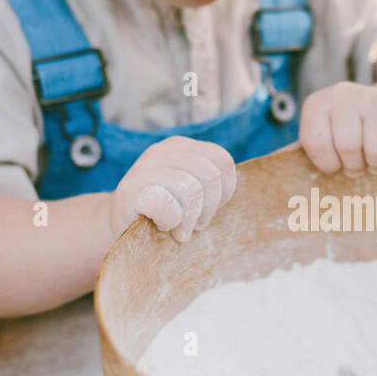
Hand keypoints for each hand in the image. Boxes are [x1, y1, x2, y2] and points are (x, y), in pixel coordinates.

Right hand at [110, 136, 236, 241]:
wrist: (119, 227)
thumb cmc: (163, 213)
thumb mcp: (190, 191)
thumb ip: (211, 183)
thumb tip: (257, 189)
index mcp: (181, 146)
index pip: (223, 161)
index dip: (223, 193)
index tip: (208, 209)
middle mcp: (163, 150)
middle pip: (211, 176)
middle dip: (208, 209)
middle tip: (195, 224)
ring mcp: (144, 168)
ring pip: (192, 190)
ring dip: (189, 219)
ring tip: (179, 229)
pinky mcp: (130, 191)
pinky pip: (168, 206)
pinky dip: (170, 222)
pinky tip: (161, 226)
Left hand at [298, 82, 376, 176]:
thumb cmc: (352, 132)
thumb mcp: (324, 136)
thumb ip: (303, 151)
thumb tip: (274, 167)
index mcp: (316, 105)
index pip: (315, 144)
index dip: (329, 164)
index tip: (336, 164)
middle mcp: (342, 94)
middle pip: (348, 147)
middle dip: (355, 166)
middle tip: (360, 164)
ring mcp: (374, 97)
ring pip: (376, 148)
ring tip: (376, 157)